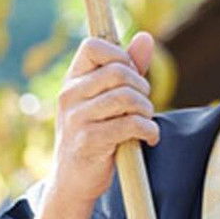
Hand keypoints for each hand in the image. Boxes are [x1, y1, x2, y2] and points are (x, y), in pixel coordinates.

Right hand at [47, 31, 159, 206]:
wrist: (74, 181)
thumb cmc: (95, 134)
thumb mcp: (107, 99)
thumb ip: (128, 68)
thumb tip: (146, 37)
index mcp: (73, 80)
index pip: (93, 45)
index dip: (119, 55)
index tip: (130, 76)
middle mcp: (70, 95)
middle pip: (119, 72)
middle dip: (142, 87)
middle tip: (143, 106)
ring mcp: (77, 118)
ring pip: (128, 98)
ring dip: (147, 111)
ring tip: (145, 122)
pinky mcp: (89, 141)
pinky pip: (131, 124)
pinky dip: (149, 131)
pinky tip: (149, 138)